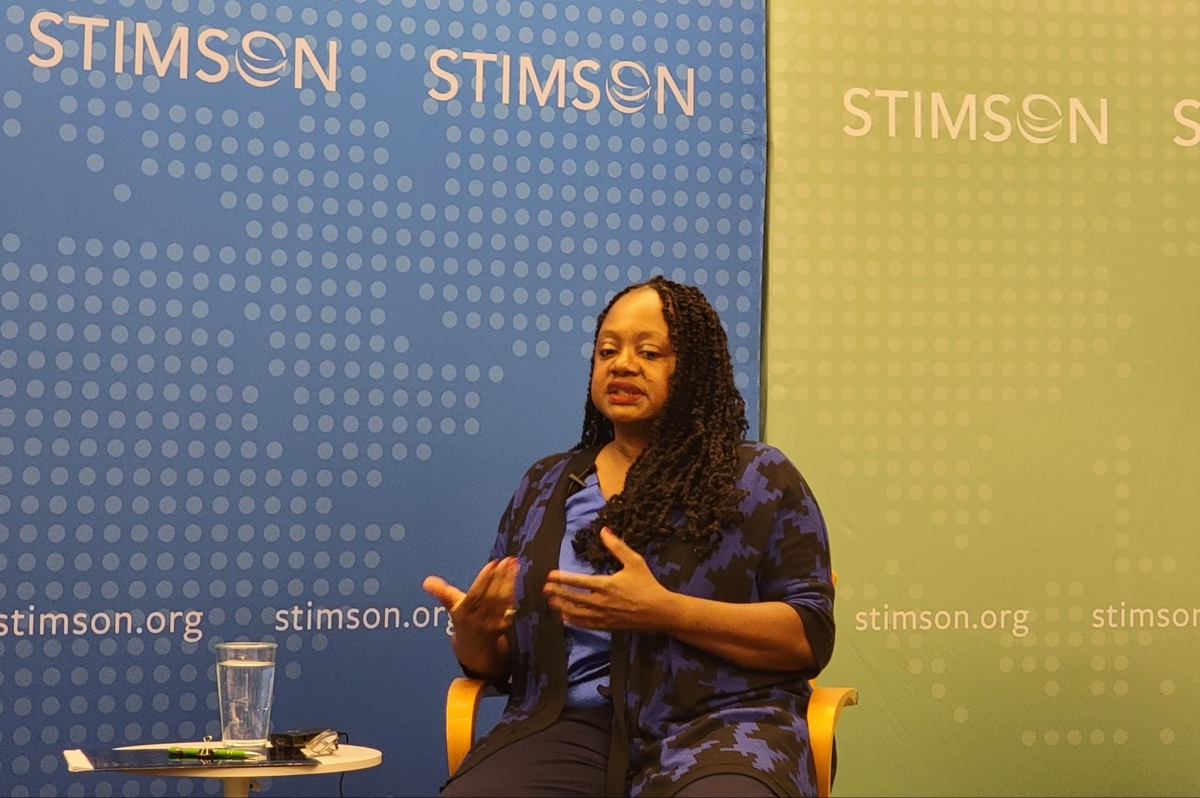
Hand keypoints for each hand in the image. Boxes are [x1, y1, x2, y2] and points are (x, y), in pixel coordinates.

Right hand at [423, 557, 519, 642]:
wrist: (474, 649)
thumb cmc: (462, 620)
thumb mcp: (451, 607)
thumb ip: (442, 592)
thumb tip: (427, 581)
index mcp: (464, 613)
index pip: (475, 595)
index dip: (484, 580)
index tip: (492, 564)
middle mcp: (479, 618)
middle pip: (491, 596)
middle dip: (500, 577)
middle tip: (507, 560)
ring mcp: (493, 622)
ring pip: (502, 601)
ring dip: (510, 581)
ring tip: (514, 564)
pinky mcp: (504, 624)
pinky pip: (510, 606)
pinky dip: (514, 592)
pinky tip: (516, 577)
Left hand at [543, 528, 671, 631]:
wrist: (658, 610)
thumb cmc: (646, 584)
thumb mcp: (634, 561)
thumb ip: (617, 546)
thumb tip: (603, 530)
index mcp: (606, 584)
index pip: (578, 581)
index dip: (562, 578)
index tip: (550, 575)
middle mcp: (601, 601)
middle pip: (573, 598)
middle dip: (557, 593)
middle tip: (544, 589)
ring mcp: (603, 616)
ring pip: (577, 613)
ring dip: (562, 607)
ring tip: (550, 603)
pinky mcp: (607, 625)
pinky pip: (586, 624)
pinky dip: (574, 621)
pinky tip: (565, 618)